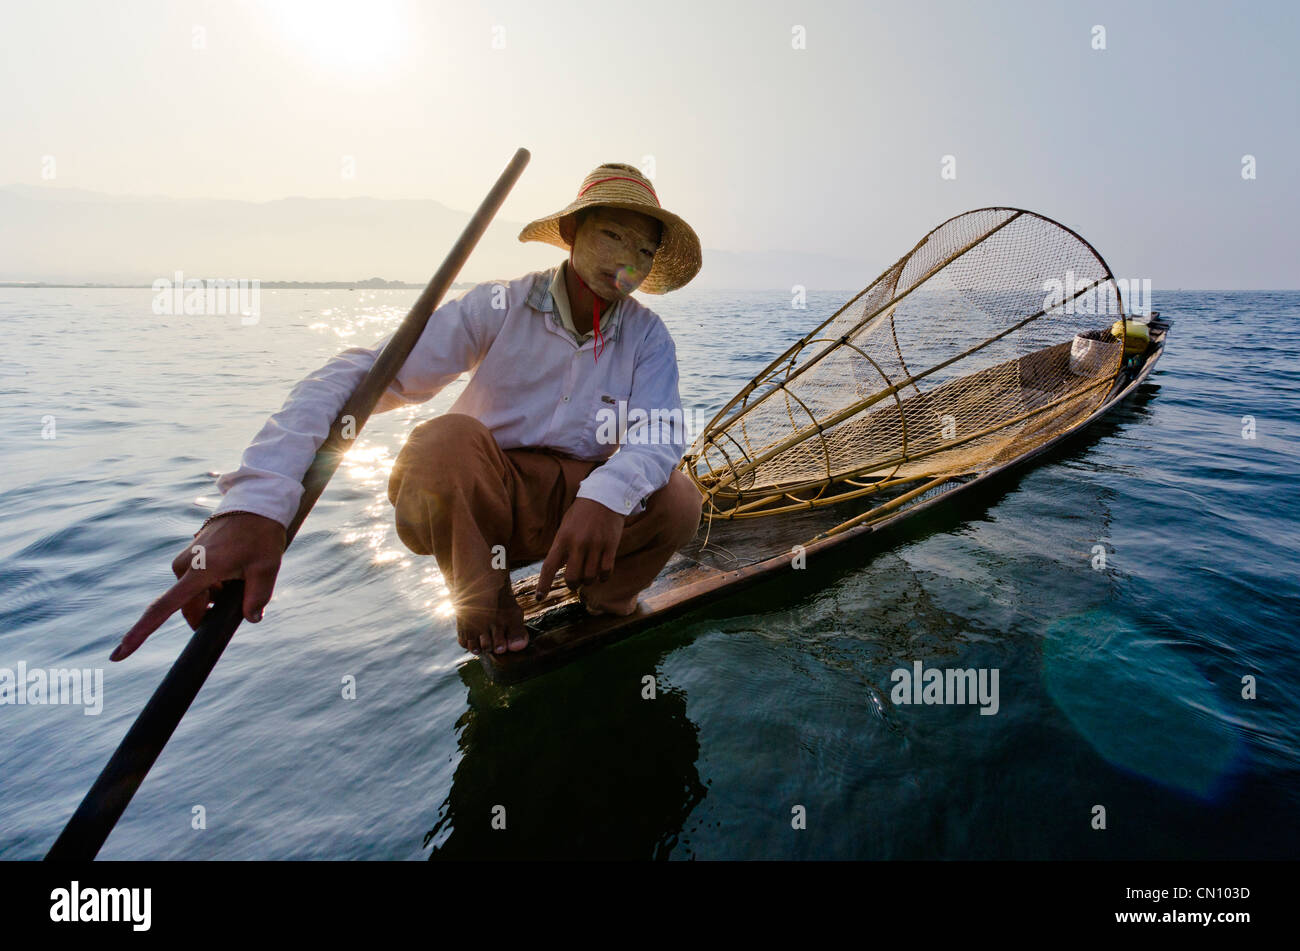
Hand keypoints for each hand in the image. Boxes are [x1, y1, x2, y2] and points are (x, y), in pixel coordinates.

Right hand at [110, 512, 286, 660]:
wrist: (254, 505)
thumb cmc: (260, 535)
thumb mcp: (266, 567)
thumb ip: (257, 597)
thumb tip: (251, 618)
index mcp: (199, 571)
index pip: (164, 608)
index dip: (140, 633)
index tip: (118, 655)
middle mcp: (183, 567)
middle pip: (189, 609)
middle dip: (211, 611)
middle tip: (241, 590)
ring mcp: (184, 561)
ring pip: (196, 596)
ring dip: (214, 596)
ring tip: (240, 573)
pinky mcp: (188, 557)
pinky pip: (197, 583)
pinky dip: (214, 585)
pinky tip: (234, 568)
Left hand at [535, 498, 623, 599]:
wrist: (605, 495)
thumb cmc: (582, 513)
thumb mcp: (566, 527)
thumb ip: (562, 547)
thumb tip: (557, 569)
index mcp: (562, 538)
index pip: (549, 566)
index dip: (544, 584)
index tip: (540, 598)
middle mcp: (578, 543)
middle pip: (572, 577)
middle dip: (573, 584)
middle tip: (575, 582)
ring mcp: (595, 545)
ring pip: (590, 577)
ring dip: (588, 581)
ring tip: (588, 575)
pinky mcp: (611, 545)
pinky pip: (606, 571)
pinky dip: (603, 577)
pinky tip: (601, 574)